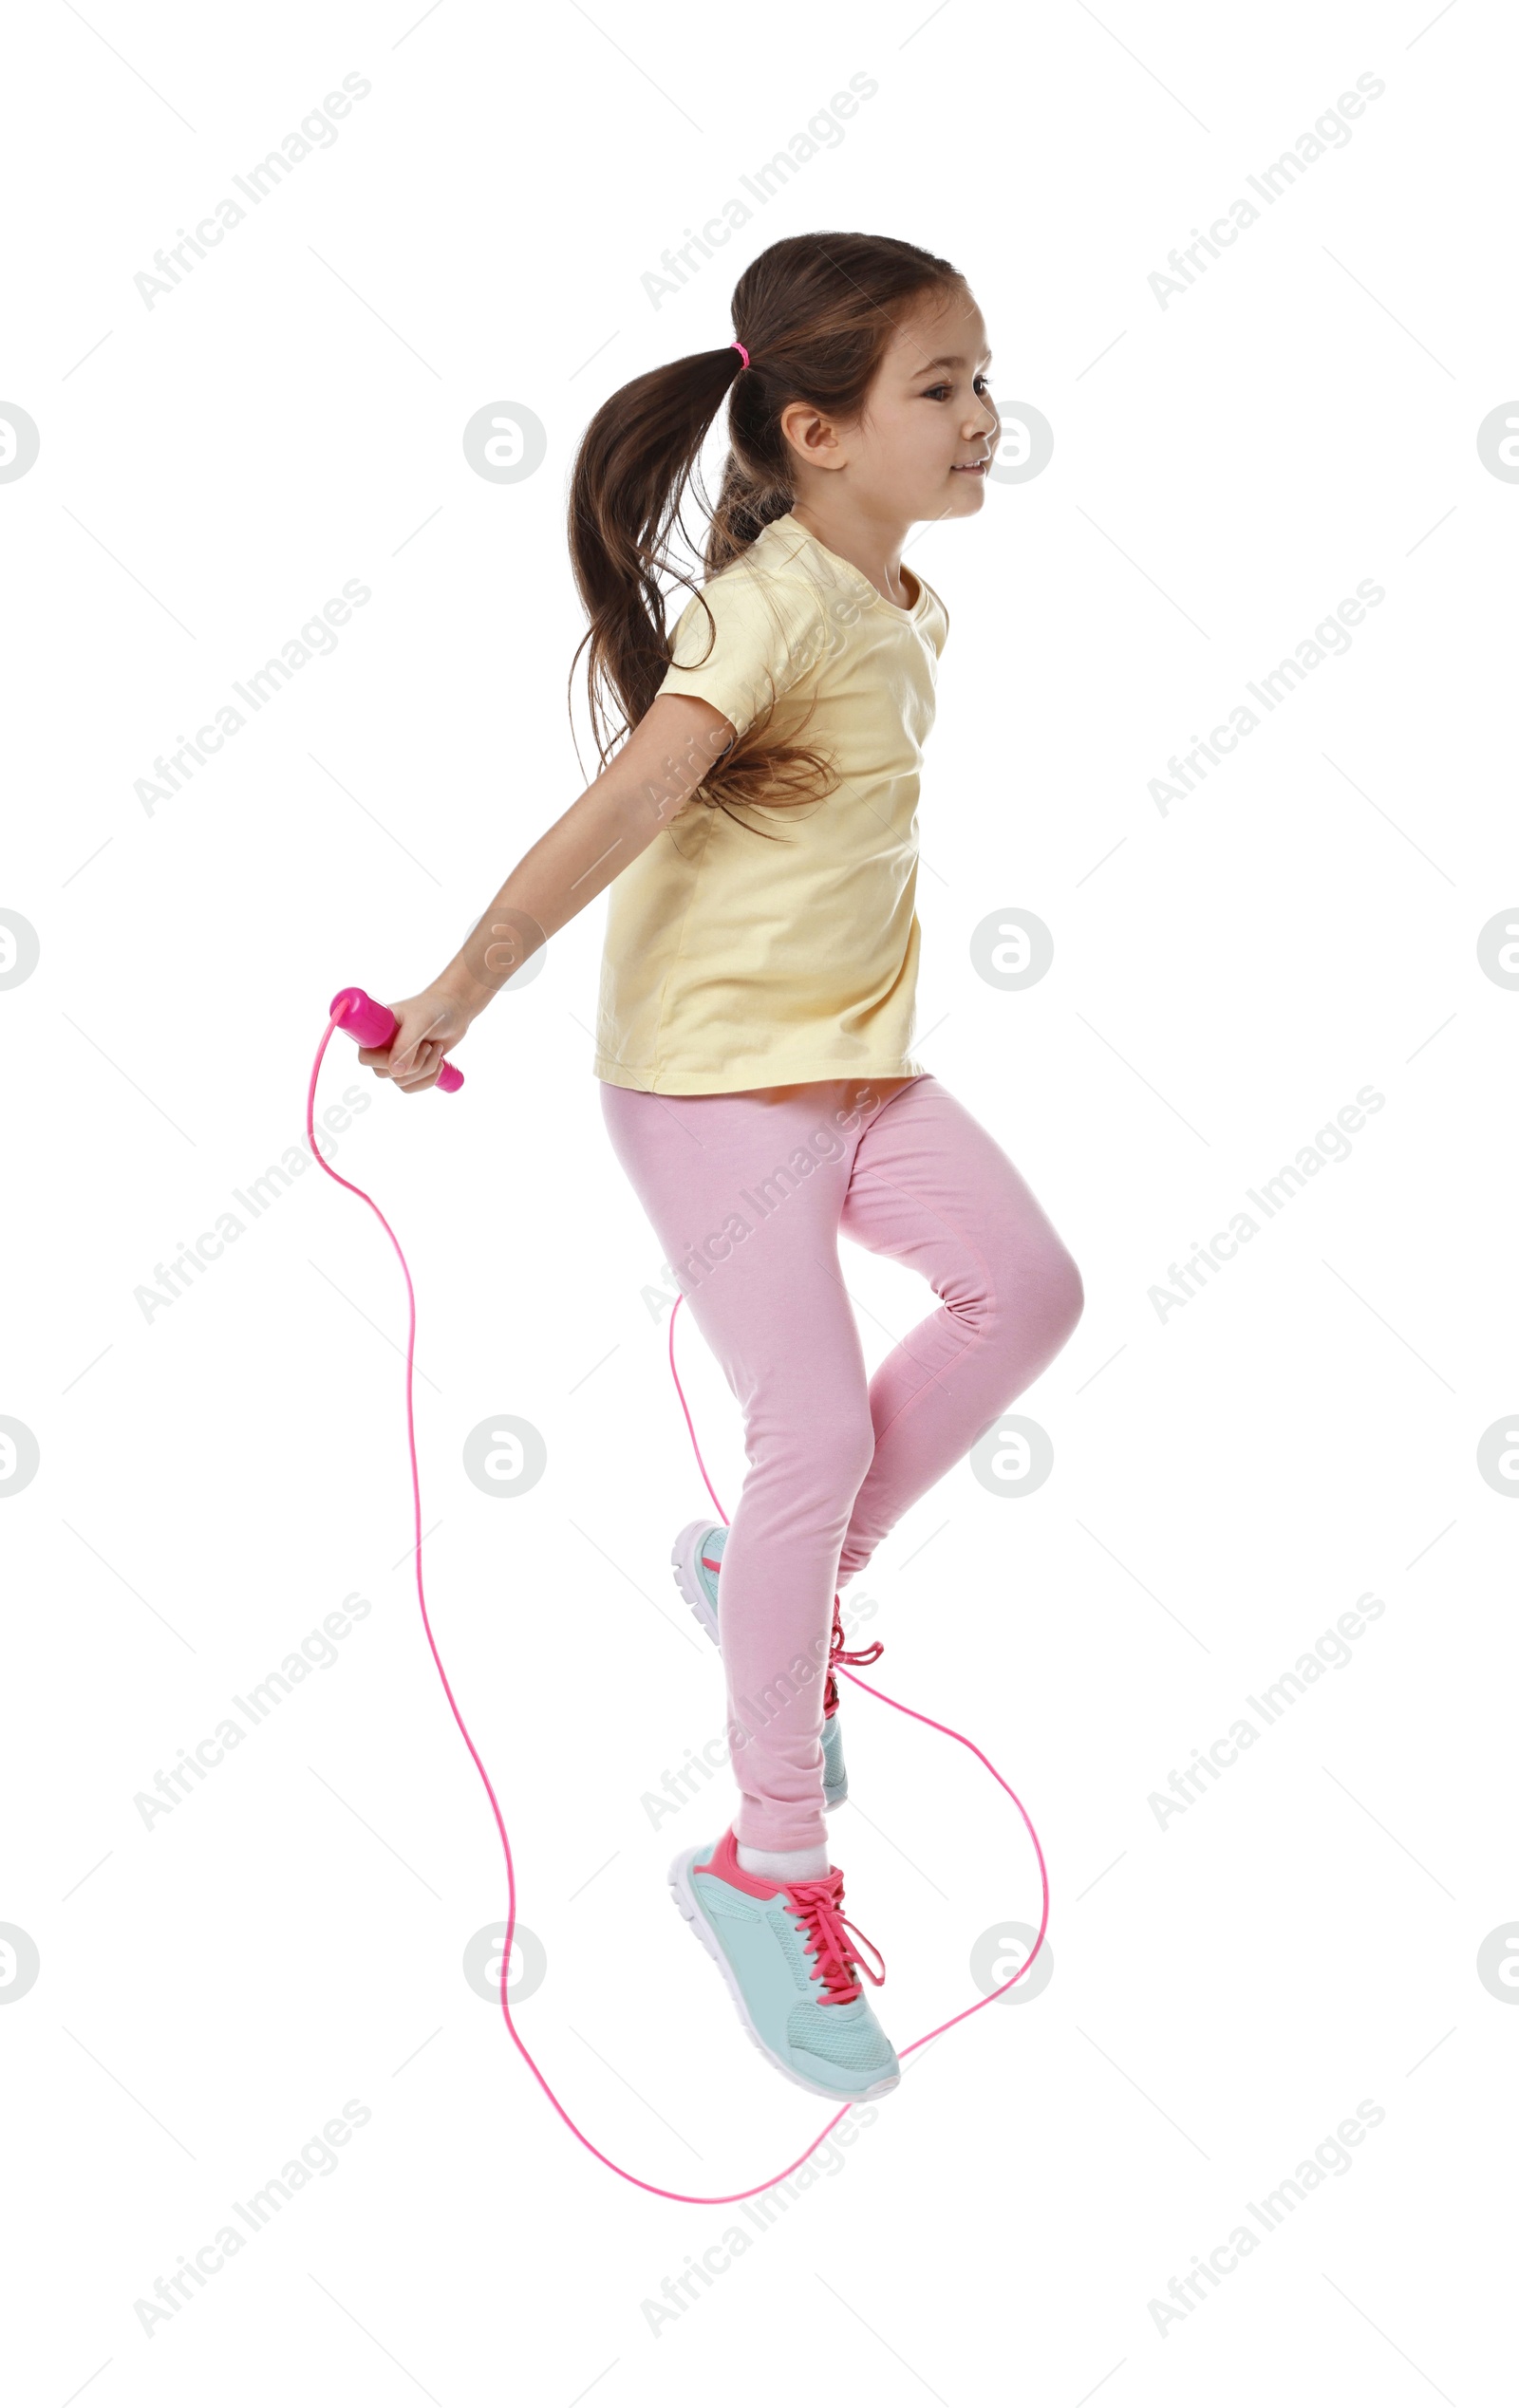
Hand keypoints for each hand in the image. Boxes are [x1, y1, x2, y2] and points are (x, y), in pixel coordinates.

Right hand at [356, 982, 471, 1092]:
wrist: (454, 1011)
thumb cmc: (434, 1009)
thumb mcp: (420, 1023)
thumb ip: (406, 1045)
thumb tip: (395, 1072)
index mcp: (377, 1031)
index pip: (366, 1057)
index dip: (382, 1060)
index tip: (407, 1049)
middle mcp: (382, 1047)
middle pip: (383, 1073)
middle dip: (413, 1064)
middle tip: (427, 1045)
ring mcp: (395, 1060)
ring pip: (401, 1082)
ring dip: (425, 1069)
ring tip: (435, 1048)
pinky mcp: (409, 1070)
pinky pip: (411, 1087)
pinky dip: (428, 1079)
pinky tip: (439, 1062)